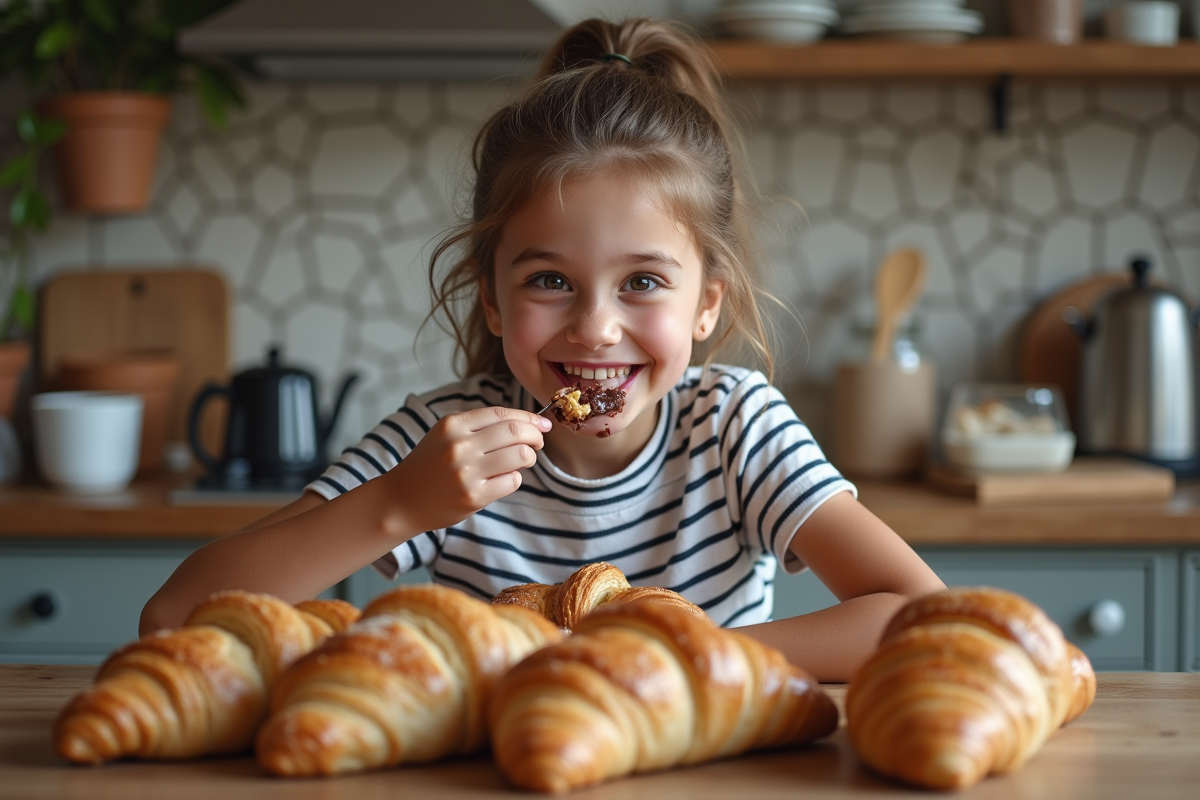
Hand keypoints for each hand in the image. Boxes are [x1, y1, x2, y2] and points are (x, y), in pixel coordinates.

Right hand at [388, 406, 552, 534]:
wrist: (402, 500)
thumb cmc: (430, 465)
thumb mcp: (445, 435)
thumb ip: (479, 426)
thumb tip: (529, 423)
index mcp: (453, 425)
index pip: (502, 414)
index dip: (529, 417)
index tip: (543, 424)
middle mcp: (459, 446)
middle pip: (516, 432)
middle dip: (535, 436)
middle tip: (538, 442)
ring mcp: (466, 472)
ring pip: (520, 455)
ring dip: (529, 457)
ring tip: (522, 461)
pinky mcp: (473, 496)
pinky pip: (512, 481)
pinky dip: (515, 478)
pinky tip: (504, 479)